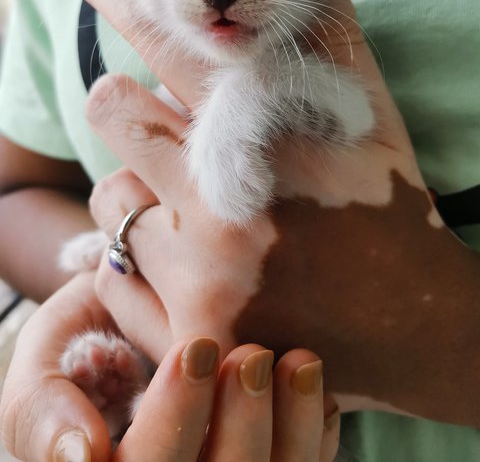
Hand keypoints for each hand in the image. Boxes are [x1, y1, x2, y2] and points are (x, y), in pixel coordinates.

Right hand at [0, 274, 338, 461]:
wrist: (133, 302)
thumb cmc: (89, 326)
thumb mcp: (47, 350)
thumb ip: (41, 404)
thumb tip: (81, 456)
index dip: (173, 420)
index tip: (193, 347)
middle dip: (241, 427)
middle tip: (250, 353)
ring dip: (293, 431)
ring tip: (298, 361)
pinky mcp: (265, 452)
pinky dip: (316, 430)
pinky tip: (311, 384)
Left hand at [72, 0, 478, 425]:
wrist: (410, 319)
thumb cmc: (389, 209)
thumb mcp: (369, 112)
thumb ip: (333, 37)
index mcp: (269, 134)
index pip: (166, 41)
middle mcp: (224, 200)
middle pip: (113, 110)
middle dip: (127, 106)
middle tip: (158, 125)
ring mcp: (200, 274)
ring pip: (111, 197)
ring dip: (142, 195)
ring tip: (191, 213)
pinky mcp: (187, 335)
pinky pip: (111, 276)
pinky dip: (137, 263)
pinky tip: (182, 266)